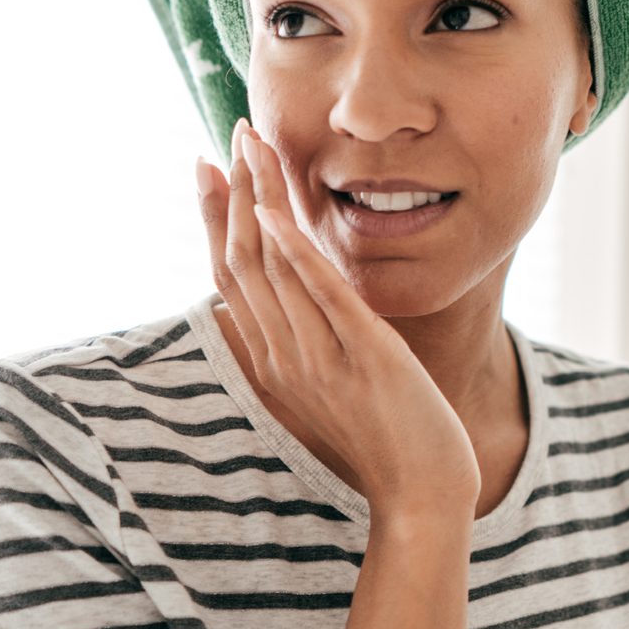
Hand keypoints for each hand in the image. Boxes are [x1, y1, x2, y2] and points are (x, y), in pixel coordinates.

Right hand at [194, 118, 481, 518]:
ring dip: (262, 200)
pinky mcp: (365, 360)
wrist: (421, 497)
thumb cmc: (382, 443)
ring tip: (256, 145)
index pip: (229, 278)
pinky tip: (283, 214)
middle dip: (234, 192)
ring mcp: (321, 359)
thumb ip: (306, 345)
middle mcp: (284, 357)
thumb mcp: (331, 387)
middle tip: (232, 132)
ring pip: (274, 268)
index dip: (215, 219)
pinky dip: (300, 253)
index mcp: (272, 362)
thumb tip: (291, 305)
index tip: (207, 167)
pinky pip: (324, 299)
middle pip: (242, 261)